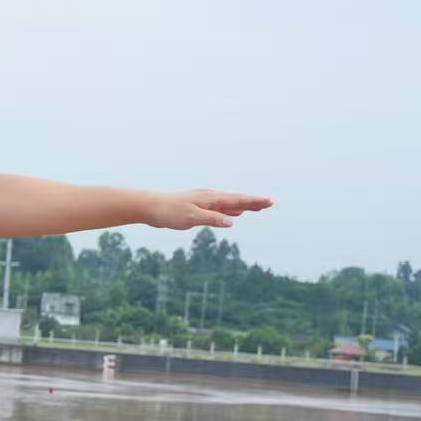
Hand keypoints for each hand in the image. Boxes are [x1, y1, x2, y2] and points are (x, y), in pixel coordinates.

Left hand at [141, 190, 272, 230]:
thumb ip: (212, 219)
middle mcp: (209, 198)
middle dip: (253, 202)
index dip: (254, 201)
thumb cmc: (169, 212)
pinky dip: (231, 211)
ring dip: (244, 206)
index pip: (237, 200)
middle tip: (271, 203)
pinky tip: (234, 215)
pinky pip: (220, 209)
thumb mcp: (192, 217)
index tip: (269, 201)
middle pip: (236, 200)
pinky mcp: (198, 208)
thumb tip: (232, 222)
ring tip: (258, 207)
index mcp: (210, 199)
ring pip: (229, 204)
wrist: (149, 207)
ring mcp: (204, 202)